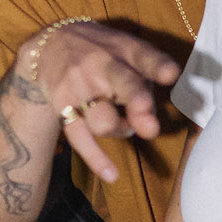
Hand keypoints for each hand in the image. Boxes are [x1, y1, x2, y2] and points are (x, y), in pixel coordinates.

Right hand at [21, 22, 180, 183]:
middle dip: (137, 104)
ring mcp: (80, 85)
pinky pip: (79, 136)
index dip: (158, 66)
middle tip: (151, 127)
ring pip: (105, 121)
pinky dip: (96, 158)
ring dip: (121, 130)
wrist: (50, 45)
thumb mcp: (126, 53)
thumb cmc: (103, 55)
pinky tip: (112, 175)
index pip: (144, 55)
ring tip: (122, 123)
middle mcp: (102, 64)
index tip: (171, 75)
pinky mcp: (62, 105)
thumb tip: (151, 124)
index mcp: (124, 49)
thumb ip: (147, 81)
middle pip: (123, 85)